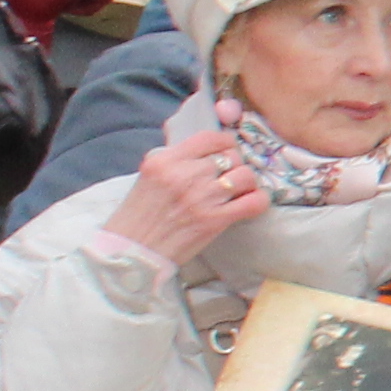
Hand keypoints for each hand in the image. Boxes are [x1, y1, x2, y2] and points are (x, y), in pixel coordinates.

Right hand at [101, 124, 261, 262]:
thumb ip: (173, 160)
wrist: (132, 252)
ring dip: (246, 183)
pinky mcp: (215, 219)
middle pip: (231, 156)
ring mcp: (202, 197)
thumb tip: (202, 148)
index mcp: (165, 161)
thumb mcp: (148, 177)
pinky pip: (254, 201)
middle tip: (227, 178)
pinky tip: (250, 203)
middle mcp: (185, 174)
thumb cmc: (138, 216)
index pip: (210, 138)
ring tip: (237, 192)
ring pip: (246, 175)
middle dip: (234, 166)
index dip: (225, 144)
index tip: (226, 152)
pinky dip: (258, 201)